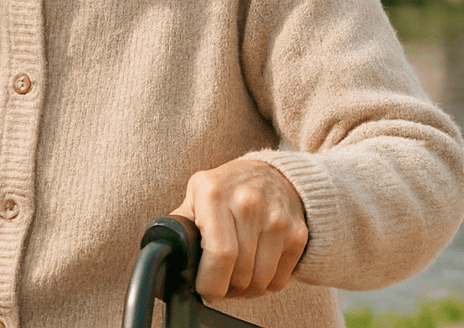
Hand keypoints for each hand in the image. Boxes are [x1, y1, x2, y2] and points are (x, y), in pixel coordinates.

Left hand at [170, 159, 307, 300]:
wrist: (272, 174)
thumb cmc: (226, 190)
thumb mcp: (196, 196)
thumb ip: (180, 226)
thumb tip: (165, 257)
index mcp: (213, 193)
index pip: (219, 255)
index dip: (210, 283)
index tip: (204, 288)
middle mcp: (248, 203)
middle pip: (240, 273)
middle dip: (226, 288)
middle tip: (219, 281)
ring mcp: (276, 218)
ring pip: (260, 281)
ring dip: (245, 289)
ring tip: (236, 275)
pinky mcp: (298, 233)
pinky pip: (279, 281)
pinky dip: (265, 284)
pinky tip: (256, 267)